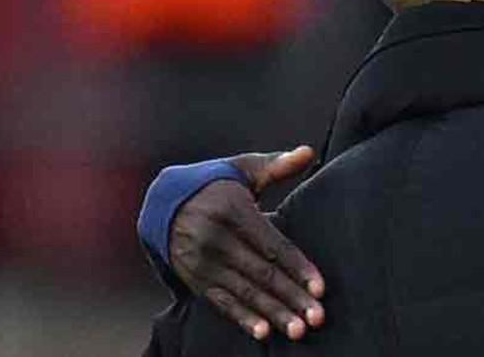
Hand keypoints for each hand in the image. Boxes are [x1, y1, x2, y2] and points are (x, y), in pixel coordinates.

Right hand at [169, 146, 325, 340]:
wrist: (163, 202)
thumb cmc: (218, 183)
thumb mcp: (244, 168)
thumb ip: (278, 164)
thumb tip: (309, 152)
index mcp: (234, 211)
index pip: (273, 245)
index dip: (298, 268)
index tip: (319, 288)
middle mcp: (217, 239)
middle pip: (262, 274)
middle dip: (292, 297)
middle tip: (317, 318)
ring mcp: (203, 262)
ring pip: (245, 292)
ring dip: (273, 313)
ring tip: (297, 330)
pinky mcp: (195, 279)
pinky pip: (221, 302)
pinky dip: (242, 318)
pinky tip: (262, 332)